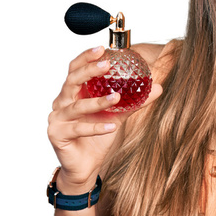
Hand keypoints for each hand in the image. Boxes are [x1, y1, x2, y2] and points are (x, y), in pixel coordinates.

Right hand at [47, 45, 162, 191]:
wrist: (86, 165)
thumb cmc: (97, 138)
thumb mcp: (117, 116)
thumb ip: (133, 102)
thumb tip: (158, 87)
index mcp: (73, 93)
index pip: (76, 69)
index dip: (87, 57)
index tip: (103, 49)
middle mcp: (62, 102)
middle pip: (72, 80)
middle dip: (89, 70)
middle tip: (107, 65)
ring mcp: (57, 118)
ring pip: (77, 106)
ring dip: (98, 101)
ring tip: (116, 97)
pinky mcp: (57, 134)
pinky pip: (78, 129)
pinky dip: (96, 127)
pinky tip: (111, 127)